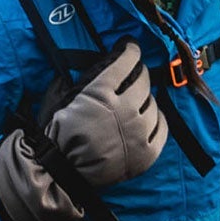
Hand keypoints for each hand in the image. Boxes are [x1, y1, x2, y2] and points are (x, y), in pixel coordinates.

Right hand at [47, 40, 165, 188]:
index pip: (126, 61)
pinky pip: (162, 128)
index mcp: (101, 92)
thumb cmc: (58, 134)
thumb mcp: (61, 97)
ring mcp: (137, 133)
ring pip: (153, 104)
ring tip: (138, 100)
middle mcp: (123, 109)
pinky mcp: (146, 154)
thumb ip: (79, 78)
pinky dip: (158, 119)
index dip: (130, 50)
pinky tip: (150, 117)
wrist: (63, 173)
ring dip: (146, 98)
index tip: (131, 47)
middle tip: (135, 73)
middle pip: (143, 80)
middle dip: (140, 72)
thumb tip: (92, 66)